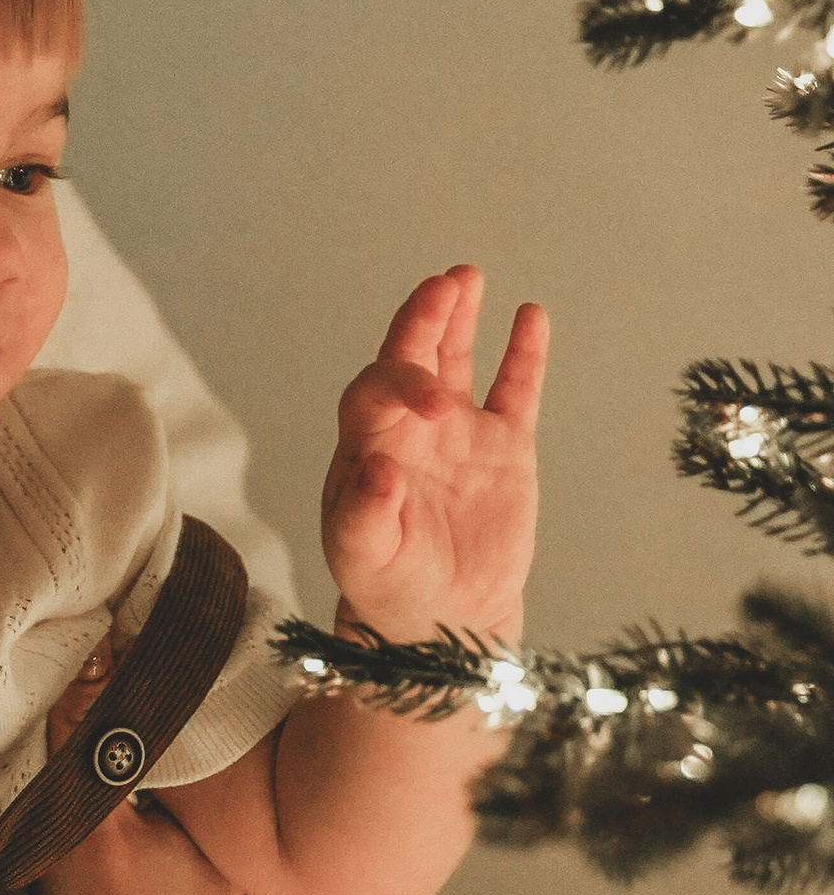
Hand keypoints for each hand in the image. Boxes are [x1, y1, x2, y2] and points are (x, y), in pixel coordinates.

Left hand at [322, 265, 548, 644]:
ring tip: (466, 277)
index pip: (376, 390)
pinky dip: (524, 354)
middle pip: (409, 356)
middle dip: (422, 320)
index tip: (438, 405)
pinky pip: (515, 391)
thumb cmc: (388, 585)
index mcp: (368, 443)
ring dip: (458, 318)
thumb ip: (364, 516)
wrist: (441, 617)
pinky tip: (531, 315)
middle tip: (447, 286)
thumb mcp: (363, 560)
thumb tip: (376, 468)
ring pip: (455, 360)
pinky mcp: (504, 447)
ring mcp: (458, 432)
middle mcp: (409, 427)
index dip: (403, 382)